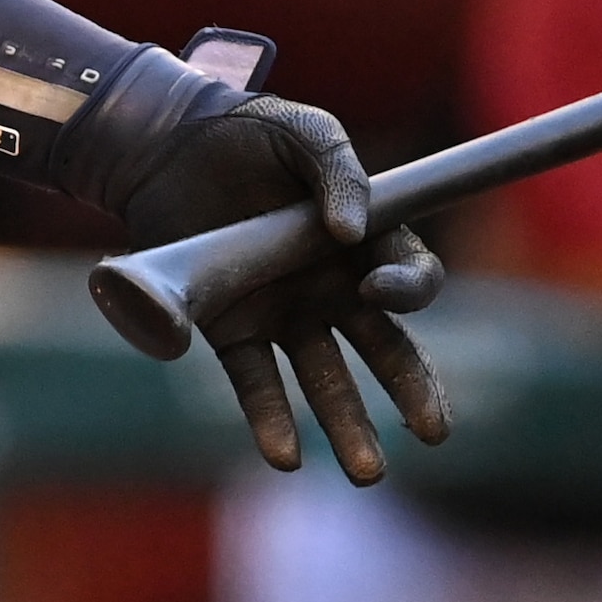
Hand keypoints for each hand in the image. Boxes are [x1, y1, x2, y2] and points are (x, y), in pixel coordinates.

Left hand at [106, 92, 450, 482]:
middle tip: (434, 432)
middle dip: (413, 390)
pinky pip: (255, 382)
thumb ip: (338, 168)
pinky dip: (269, 418)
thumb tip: (354, 231)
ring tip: (366, 471)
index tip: (380, 290)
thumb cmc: (248, 132)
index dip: (408, 291)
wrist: (167, 143)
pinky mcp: (229, 328)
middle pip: (385, 348)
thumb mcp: (304, 130)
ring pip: (326, 380)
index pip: (409, 281)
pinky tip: (283, 455)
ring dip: (347, 426)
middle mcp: (331, 288)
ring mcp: (282, 313)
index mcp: (364, 244)